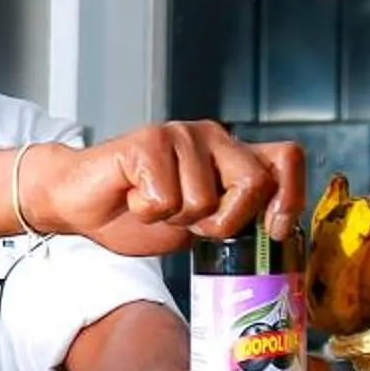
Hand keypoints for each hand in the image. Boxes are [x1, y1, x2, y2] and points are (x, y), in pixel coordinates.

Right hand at [23, 124, 303, 248]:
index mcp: (231, 155)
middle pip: (255, 180)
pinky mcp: (148, 141)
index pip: (287, 158)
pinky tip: (133, 197)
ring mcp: (181, 134)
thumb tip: (272, 236)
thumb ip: (234, 218)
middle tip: (192, 225)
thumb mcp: (198, 225)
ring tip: (153, 206)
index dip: (290, 196)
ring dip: (176, 219)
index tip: (271, 230)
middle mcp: (212, 137)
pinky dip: (147, 211)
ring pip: (205, 198)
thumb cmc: (136, 215)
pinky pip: (166, 197)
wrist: (79, 203)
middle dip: (225, 220)